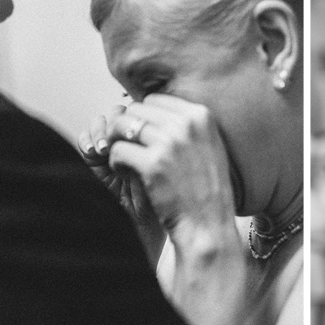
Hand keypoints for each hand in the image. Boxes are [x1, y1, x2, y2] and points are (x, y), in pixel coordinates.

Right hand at [78, 107, 157, 224]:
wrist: (146, 222)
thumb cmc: (164, 196)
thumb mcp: (164, 164)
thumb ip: (155, 142)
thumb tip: (147, 119)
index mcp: (154, 134)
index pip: (143, 112)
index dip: (139, 116)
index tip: (142, 129)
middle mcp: (132, 138)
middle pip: (121, 113)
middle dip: (118, 122)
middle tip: (119, 137)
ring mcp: (112, 147)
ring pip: (102, 122)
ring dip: (101, 130)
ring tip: (104, 148)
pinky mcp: (93, 159)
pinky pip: (85, 139)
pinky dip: (86, 140)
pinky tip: (92, 152)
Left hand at [106, 95, 238, 240]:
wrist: (208, 225)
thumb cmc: (206, 189)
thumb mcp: (209, 146)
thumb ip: (187, 125)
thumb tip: (153, 107)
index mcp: (201, 116)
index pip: (155, 99)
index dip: (144, 118)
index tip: (143, 137)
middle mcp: (187, 124)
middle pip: (136, 110)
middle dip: (127, 129)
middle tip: (131, 150)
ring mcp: (170, 143)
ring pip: (122, 126)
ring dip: (118, 143)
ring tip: (127, 162)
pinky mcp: (153, 164)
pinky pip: (117, 150)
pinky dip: (116, 163)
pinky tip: (128, 174)